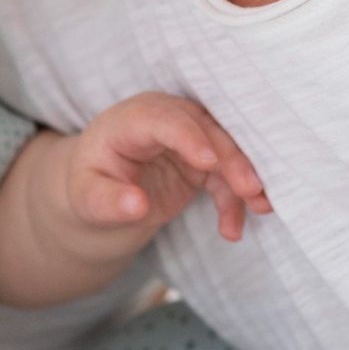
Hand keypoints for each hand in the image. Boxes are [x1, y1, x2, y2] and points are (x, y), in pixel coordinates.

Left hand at [66, 93, 270, 241]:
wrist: (102, 189)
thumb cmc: (90, 187)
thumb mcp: (87, 198)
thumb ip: (108, 202)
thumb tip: (136, 205)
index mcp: (131, 120)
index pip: (162, 119)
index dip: (187, 136)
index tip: (208, 161)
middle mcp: (164, 119)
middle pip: (204, 128)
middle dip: (231, 157)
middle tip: (251, 189)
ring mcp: (187, 136)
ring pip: (224, 148)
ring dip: (244, 176)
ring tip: (262, 207)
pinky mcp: (202, 158)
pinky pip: (225, 174)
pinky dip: (235, 199)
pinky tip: (232, 230)